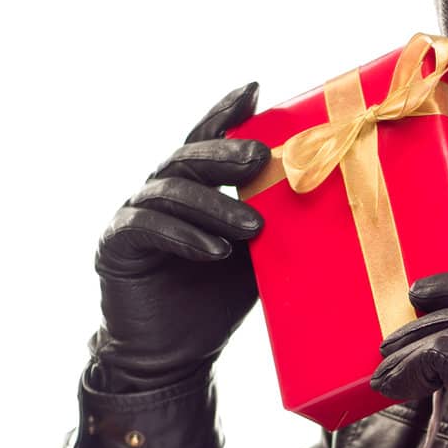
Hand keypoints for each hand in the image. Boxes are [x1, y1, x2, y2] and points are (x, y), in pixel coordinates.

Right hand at [90, 84, 272, 391]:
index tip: (254, 90)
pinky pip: (148, 228)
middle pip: (189, 158)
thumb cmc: (215, 301)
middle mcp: (158, 191)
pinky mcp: (117, 245)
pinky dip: (184, 236)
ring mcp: (134, 215)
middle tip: (260, 158)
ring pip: (172, 192)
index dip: (226, 113)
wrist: (173, 356)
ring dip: (216, 206)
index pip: (207, 141)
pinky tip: (215, 251)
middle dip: (226, 156)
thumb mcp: (255, 259)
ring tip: (254, 228)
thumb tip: (330, 203)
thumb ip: (273, 226)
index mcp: (192, 187)